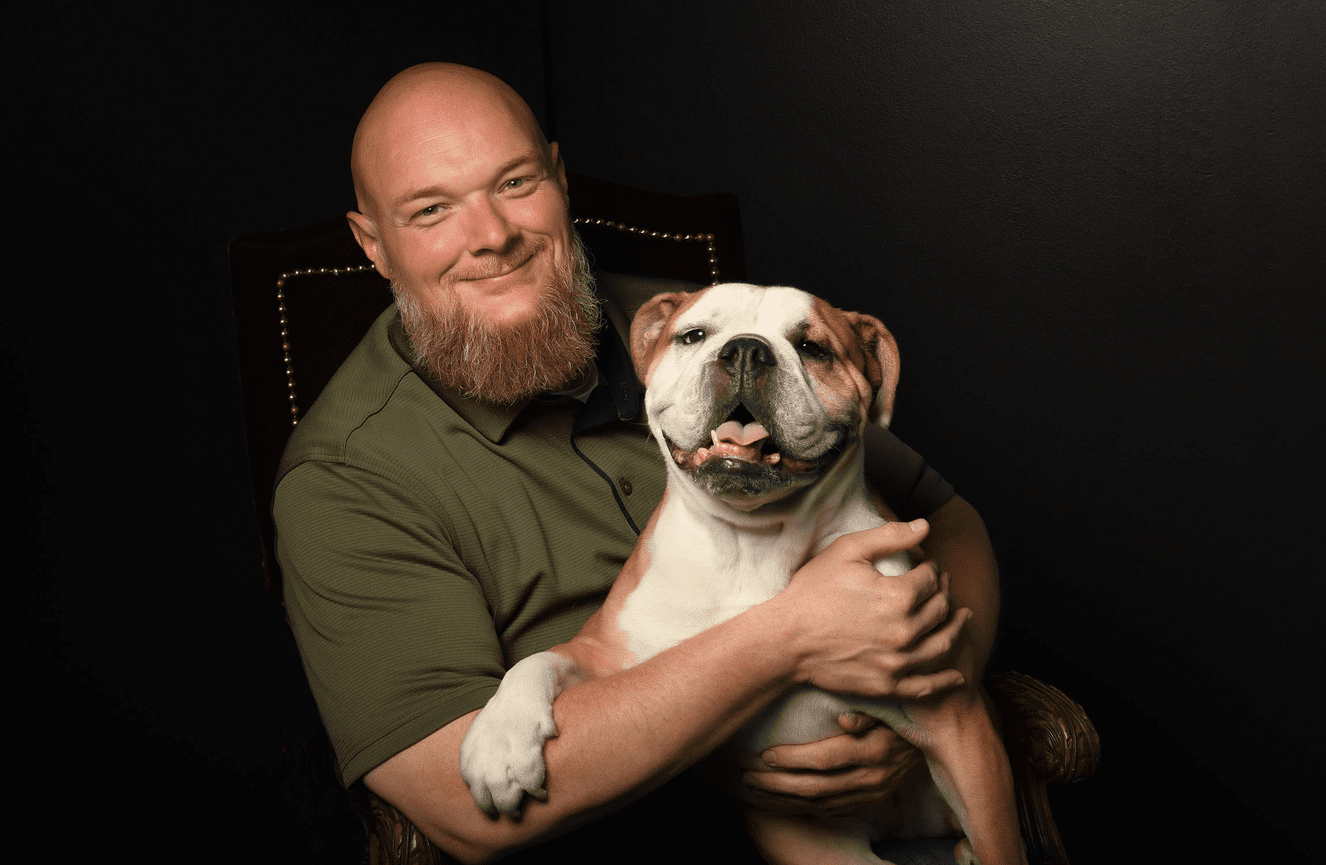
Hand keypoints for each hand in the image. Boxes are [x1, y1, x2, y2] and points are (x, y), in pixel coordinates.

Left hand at [739, 712, 926, 816]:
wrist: (936, 741)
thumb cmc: (905, 713)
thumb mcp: (892, 705)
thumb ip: (869, 711)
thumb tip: (845, 719)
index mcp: (876, 750)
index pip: (826, 759)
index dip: (794, 759)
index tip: (765, 754)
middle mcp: (872, 776)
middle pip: (817, 787)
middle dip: (778, 784)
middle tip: (747, 776)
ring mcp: (870, 793)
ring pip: (820, 804)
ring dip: (784, 799)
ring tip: (754, 790)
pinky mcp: (868, 801)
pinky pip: (830, 810)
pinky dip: (801, 808)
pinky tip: (779, 802)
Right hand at [772, 519, 971, 699]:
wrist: (786, 639)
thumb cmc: (813, 591)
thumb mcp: (847, 551)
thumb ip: (889, 535)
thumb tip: (925, 526)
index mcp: (898, 597)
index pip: (931, 579)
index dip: (933, 568)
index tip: (928, 564)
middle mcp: (905, 632)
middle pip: (940, 610)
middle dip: (944, 592)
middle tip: (942, 585)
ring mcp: (898, 663)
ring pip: (942, 645)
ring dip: (956, 628)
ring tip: (963, 617)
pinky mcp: (887, 685)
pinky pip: (926, 686)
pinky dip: (945, 681)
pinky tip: (957, 676)